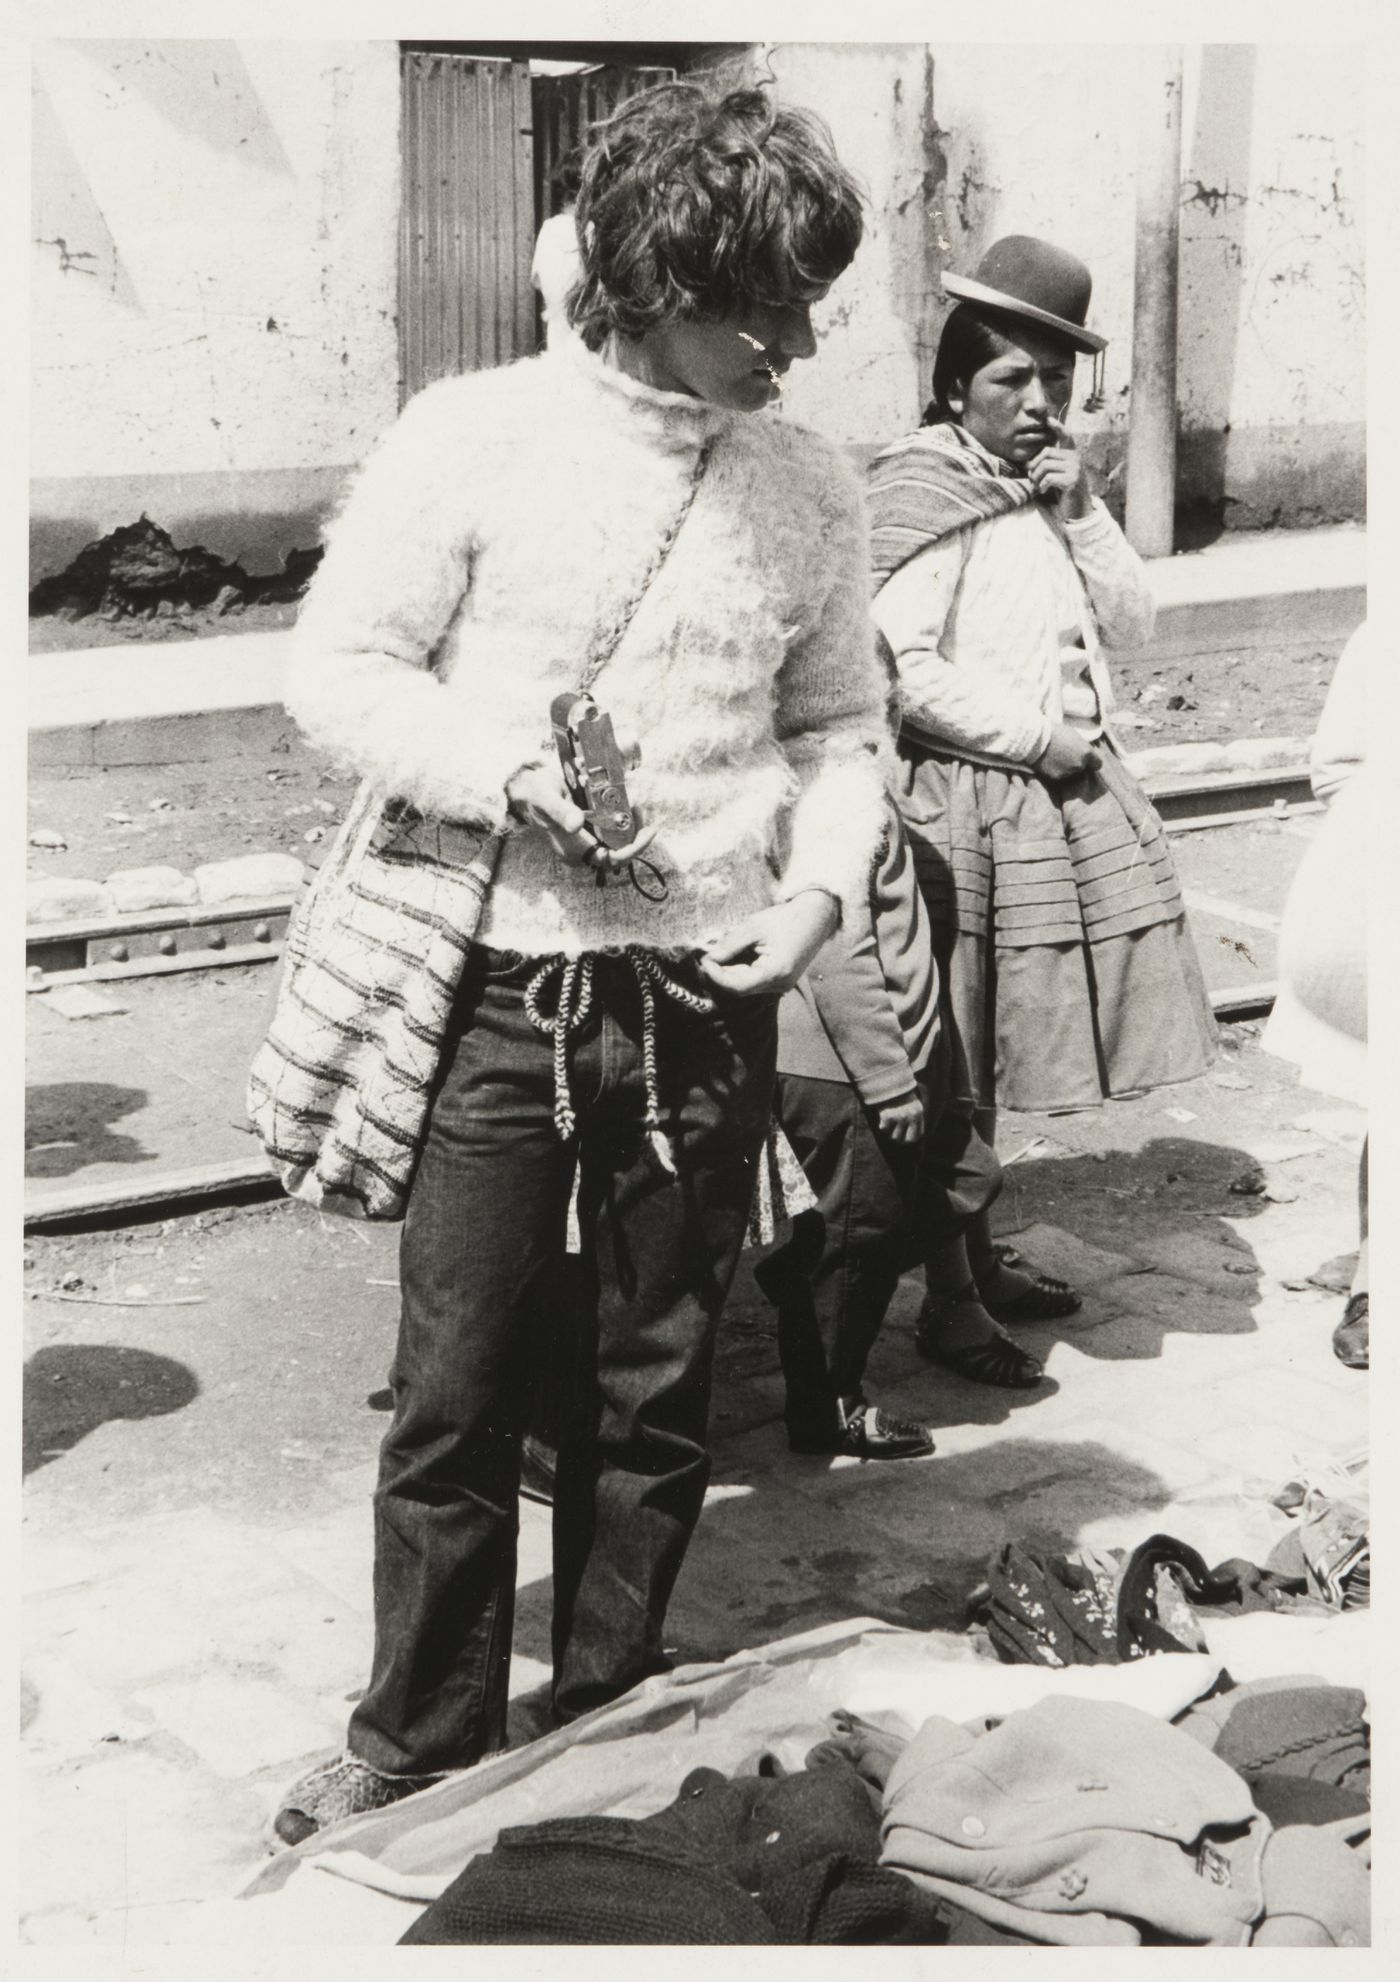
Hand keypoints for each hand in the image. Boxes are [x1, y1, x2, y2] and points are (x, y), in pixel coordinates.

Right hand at [505, 760, 657, 870]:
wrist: (525, 787)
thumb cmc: (533, 794)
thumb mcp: (546, 799)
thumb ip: (561, 811)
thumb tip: (577, 825)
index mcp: (573, 851)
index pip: (611, 860)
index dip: (634, 849)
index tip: (648, 831)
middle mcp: (581, 849)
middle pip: (619, 851)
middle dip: (635, 833)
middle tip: (639, 809)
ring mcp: (585, 840)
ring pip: (617, 839)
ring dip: (629, 824)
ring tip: (634, 805)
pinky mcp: (588, 828)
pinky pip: (610, 827)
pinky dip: (620, 815)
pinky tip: (622, 801)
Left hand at [699, 891, 839, 997]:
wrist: (815, 917)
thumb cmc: (785, 919)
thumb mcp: (753, 928)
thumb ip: (729, 946)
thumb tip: (707, 959)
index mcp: (775, 973)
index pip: (736, 986)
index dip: (716, 976)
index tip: (704, 960)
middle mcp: (780, 985)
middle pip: (740, 988)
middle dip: (721, 974)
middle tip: (707, 955)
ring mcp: (782, 986)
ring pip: (747, 986)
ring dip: (731, 972)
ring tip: (722, 953)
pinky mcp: (782, 981)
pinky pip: (756, 981)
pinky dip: (743, 971)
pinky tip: (738, 955)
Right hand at [876, 1089, 923, 1142]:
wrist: (888, 1079)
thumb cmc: (898, 1091)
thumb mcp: (911, 1103)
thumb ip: (913, 1116)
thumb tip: (909, 1134)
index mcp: (918, 1113)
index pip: (918, 1135)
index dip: (910, 1138)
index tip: (903, 1137)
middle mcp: (911, 1116)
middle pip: (907, 1140)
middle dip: (900, 1140)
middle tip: (893, 1136)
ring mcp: (900, 1116)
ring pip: (894, 1137)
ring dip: (889, 1133)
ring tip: (887, 1124)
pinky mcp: (888, 1115)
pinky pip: (883, 1129)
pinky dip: (881, 1125)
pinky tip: (881, 1118)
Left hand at [1026, 417, 1091, 518]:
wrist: (1077, 509)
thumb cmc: (1063, 491)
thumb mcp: (1056, 475)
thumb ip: (1048, 465)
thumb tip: (1028, 462)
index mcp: (1072, 454)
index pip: (1066, 436)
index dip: (1057, 427)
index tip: (1048, 419)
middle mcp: (1076, 458)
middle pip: (1047, 452)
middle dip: (1034, 465)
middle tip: (1032, 478)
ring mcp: (1075, 468)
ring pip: (1046, 465)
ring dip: (1036, 477)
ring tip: (1037, 485)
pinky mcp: (1072, 480)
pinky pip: (1049, 477)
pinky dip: (1041, 485)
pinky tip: (1043, 491)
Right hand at [1034, 721, 1099, 782]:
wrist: (1036, 739)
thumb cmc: (1055, 731)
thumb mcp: (1074, 735)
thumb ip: (1082, 746)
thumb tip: (1084, 752)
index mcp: (1087, 752)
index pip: (1098, 764)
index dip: (1092, 762)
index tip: (1088, 761)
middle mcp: (1080, 764)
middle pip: (1082, 767)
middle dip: (1076, 763)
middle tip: (1065, 755)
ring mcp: (1068, 772)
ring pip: (1070, 772)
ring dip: (1066, 767)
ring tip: (1055, 757)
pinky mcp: (1057, 777)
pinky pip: (1059, 775)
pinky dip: (1056, 770)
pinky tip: (1049, 762)